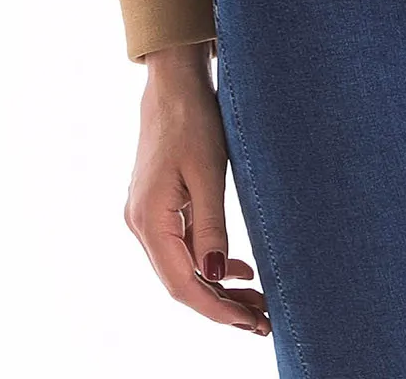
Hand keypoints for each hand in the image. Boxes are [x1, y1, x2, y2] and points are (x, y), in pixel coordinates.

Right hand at [124, 43, 271, 337]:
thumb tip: (216, 275)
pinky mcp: (157, 207)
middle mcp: (141, 224)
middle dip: (222, 305)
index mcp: (150, 220)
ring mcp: (146, 216)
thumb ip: (212, 226)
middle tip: (264, 319)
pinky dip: (209, 262)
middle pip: (181, 282)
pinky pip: (182, 248)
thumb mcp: (209, 172)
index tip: (251, 322)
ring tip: (258, 300)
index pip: (182, 284)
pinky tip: (238, 269)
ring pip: (182, 267)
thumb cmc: (192, 119)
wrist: (173, 83)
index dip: (217, 309)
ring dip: (218, 286)